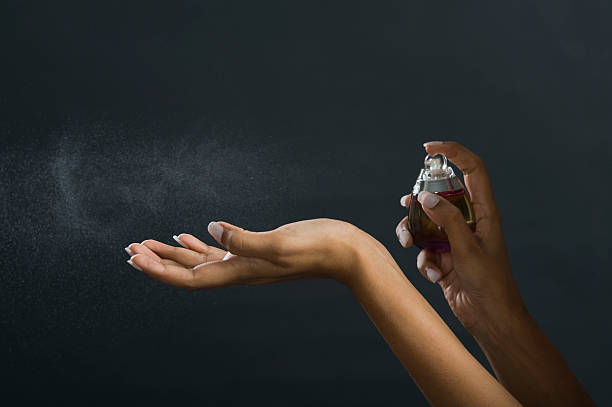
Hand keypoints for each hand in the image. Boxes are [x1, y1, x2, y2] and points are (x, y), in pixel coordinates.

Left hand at [125, 219, 373, 289]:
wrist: (347, 253)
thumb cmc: (319, 248)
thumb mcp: (280, 243)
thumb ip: (244, 239)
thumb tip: (209, 230)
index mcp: (241, 271)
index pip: (190, 278)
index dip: (160, 270)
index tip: (134, 258)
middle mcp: (240, 271)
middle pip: (189, 272)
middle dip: (158, 262)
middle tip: (130, 250)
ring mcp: (249, 262)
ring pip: (202, 261)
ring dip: (174, 254)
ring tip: (149, 245)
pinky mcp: (258, 250)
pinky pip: (221, 251)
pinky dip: (201, 245)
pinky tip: (192, 237)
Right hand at [396, 141, 526, 336]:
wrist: (489, 318)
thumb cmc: (489, 283)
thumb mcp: (468, 249)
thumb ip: (448, 220)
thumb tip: (426, 198)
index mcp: (484, 212)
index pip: (472, 170)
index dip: (453, 153)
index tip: (428, 148)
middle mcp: (469, 221)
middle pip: (440, 195)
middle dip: (419, 201)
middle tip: (406, 204)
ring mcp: (455, 239)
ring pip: (425, 223)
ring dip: (413, 232)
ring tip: (408, 243)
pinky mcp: (444, 257)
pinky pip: (425, 249)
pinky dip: (423, 260)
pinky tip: (433, 274)